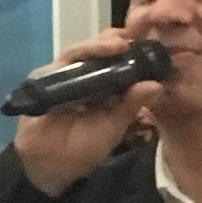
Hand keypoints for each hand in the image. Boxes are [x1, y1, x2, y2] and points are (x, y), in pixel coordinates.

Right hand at [14, 30, 162, 196]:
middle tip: (133, 39)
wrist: (50, 164)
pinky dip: (77, 57)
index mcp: (104, 87)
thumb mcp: (114, 126)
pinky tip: (89, 55)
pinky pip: (61, 63)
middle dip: (115, 43)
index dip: (132, 54)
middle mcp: (84, 77)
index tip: (150, 46)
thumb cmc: (84, 146)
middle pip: (99, 53)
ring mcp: (63, 75)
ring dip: (97, 47)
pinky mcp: (45, 77)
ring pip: (80, 53)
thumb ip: (132, 105)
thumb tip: (156, 85)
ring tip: (117, 44)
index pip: (117, 63)